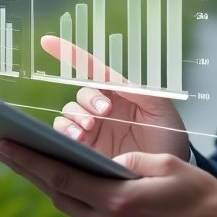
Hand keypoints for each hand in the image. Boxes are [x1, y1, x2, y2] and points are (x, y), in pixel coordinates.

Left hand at [0, 142, 216, 216]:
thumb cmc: (199, 195)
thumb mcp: (165, 164)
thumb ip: (128, 161)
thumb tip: (104, 163)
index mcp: (120, 203)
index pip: (62, 178)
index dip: (28, 160)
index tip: (1, 144)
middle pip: (56, 195)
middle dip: (25, 169)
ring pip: (69, 209)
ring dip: (48, 185)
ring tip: (24, 161)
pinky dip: (73, 199)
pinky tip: (64, 183)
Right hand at [41, 35, 189, 161]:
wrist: (165, 174)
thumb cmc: (168, 137)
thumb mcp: (162, 110)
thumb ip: (142, 92)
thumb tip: (116, 82)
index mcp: (119, 93)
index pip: (92, 70)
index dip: (69, 54)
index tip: (47, 42)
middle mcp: (101, 109)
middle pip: (81, 96)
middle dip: (88, 102)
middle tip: (103, 114)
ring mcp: (91, 130)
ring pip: (68, 115)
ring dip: (73, 120)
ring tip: (88, 131)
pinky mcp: (84, 150)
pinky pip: (62, 137)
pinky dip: (63, 135)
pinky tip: (76, 142)